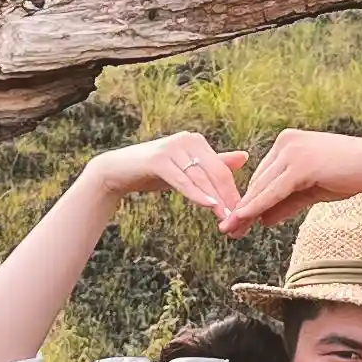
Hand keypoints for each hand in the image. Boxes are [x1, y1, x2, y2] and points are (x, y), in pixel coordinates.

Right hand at [78, 130, 248, 227]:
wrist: (117, 171)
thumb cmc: (153, 172)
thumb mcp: (186, 169)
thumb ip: (213, 163)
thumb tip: (244, 157)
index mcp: (197, 141)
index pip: (222, 170)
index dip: (233, 193)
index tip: (243, 215)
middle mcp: (188, 139)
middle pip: (216, 173)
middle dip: (228, 199)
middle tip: (238, 222)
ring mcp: (173, 147)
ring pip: (201, 178)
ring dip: (215, 200)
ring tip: (227, 219)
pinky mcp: (159, 159)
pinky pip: (183, 180)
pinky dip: (197, 194)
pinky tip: (210, 206)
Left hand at [226, 127, 361, 231]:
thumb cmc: (349, 174)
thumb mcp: (312, 190)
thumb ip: (287, 202)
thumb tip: (264, 220)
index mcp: (287, 143)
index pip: (263, 176)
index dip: (249, 199)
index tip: (236, 219)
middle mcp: (286, 143)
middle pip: (258, 181)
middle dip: (243, 208)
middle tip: (229, 230)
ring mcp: (292, 151)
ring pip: (262, 187)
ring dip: (245, 210)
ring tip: (232, 230)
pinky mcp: (300, 165)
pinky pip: (273, 191)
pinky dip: (257, 206)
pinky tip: (245, 219)